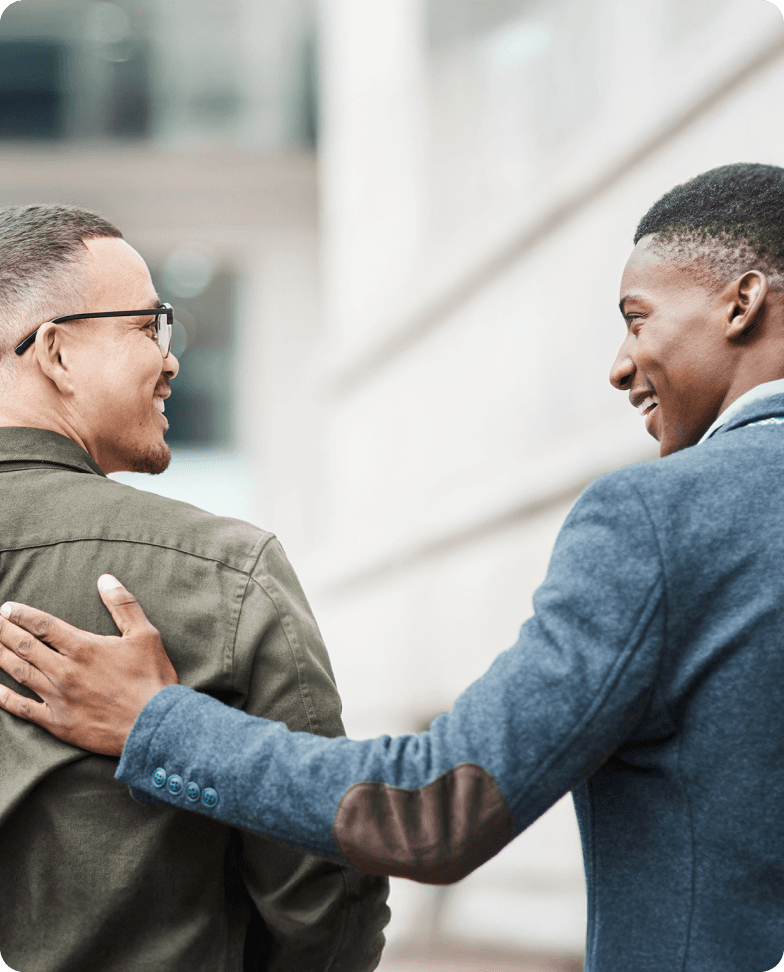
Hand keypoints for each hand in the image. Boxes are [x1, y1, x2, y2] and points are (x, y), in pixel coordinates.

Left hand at [0, 575, 177, 756]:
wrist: (155, 725)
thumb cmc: (152, 679)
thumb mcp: (145, 634)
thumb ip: (123, 605)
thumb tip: (105, 579)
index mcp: (84, 648)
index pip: (43, 626)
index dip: (22, 615)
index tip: (6, 609)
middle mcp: (64, 671)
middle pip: (24, 646)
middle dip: (3, 631)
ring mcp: (58, 697)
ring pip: (19, 672)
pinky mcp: (57, 722)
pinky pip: (22, 708)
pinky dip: (3, 697)